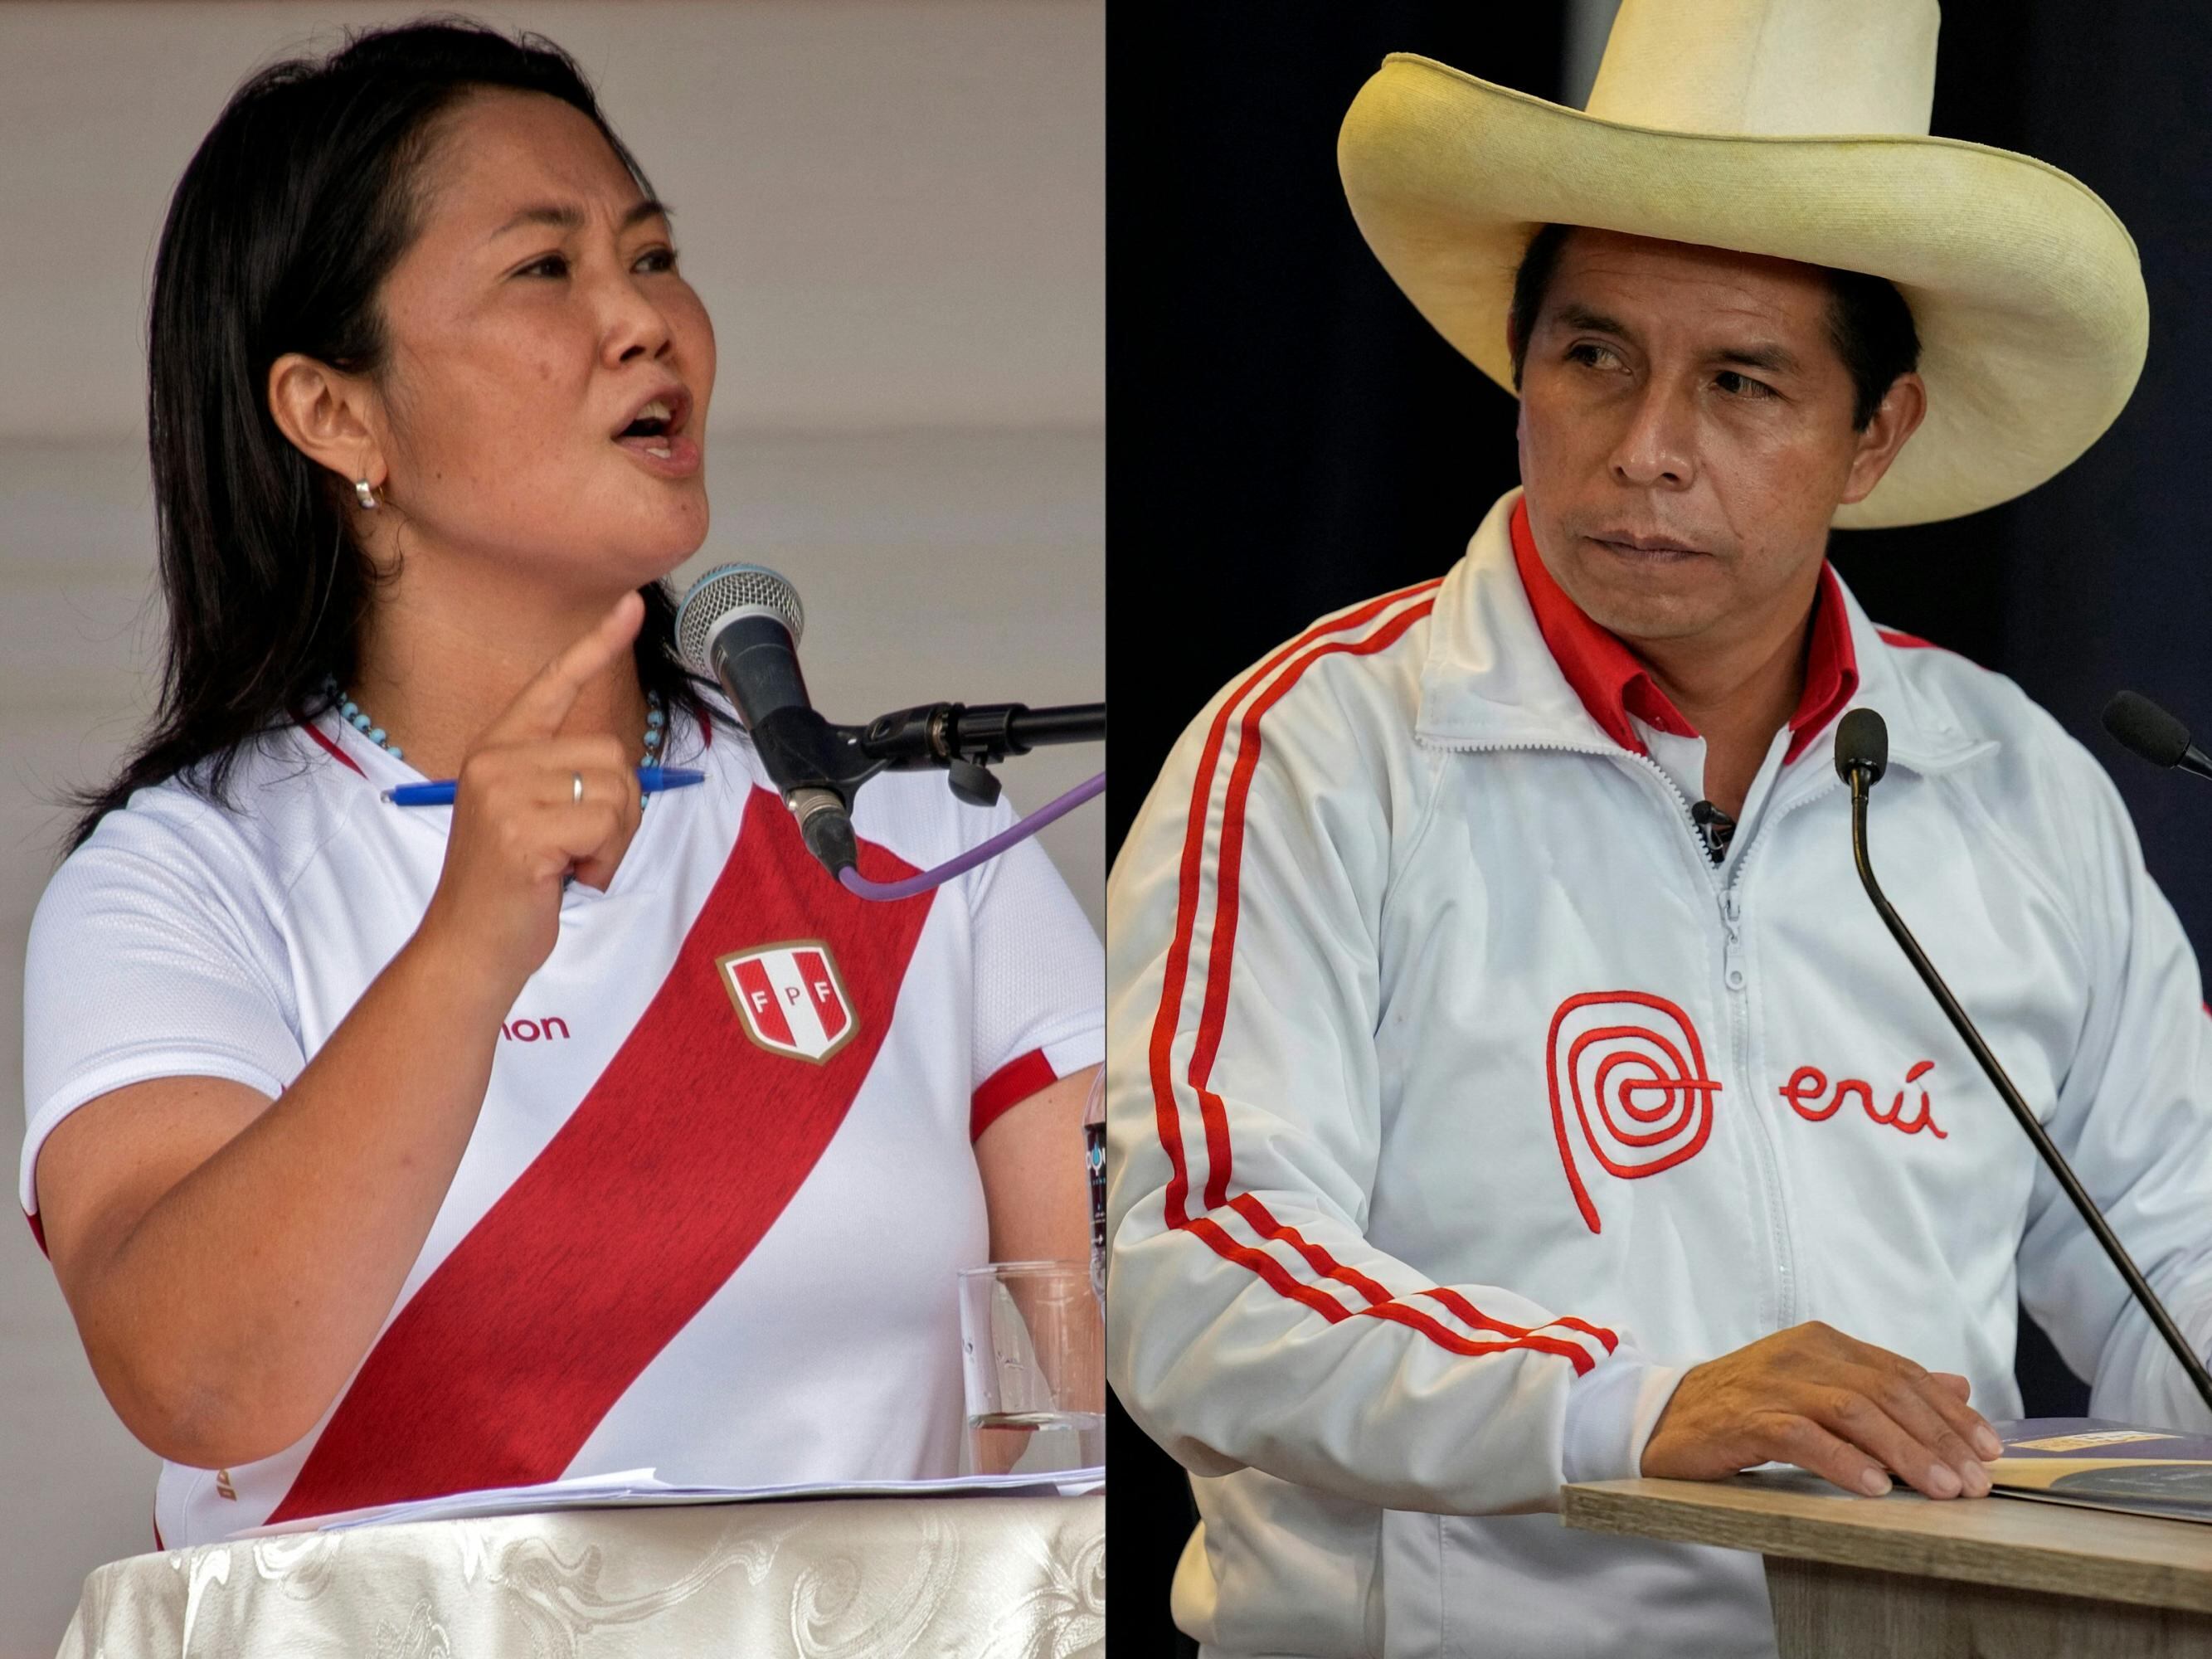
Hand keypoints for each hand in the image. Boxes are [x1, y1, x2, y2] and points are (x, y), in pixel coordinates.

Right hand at [415, 593, 646, 995]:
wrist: (469, 946)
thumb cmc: (511, 887)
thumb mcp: (534, 818)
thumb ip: (564, 782)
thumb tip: (621, 770)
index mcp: (499, 749)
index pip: (553, 684)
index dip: (595, 644)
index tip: (630, 605)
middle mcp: (496, 760)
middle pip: (613, 755)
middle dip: (620, 811)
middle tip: (580, 848)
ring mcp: (505, 793)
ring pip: (618, 791)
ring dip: (614, 840)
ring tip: (570, 864)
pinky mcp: (523, 830)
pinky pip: (608, 827)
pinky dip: (604, 862)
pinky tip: (568, 879)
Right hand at [1640, 1320, 2003, 1498]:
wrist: (1665, 1417)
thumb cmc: (1747, 1407)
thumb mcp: (1819, 1388)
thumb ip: (1882, 1386)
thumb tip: (1955, 1387)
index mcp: (1823, 1342)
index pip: (1901, 1373)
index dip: (1949, 1413)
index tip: (1989, 1451)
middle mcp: (1801, 1354)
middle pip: (1885, 1392)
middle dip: (1937, 1439)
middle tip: (1973, 1483)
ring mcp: (1772, 1384)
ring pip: (1853, 1411)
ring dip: (1904, 1452)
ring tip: (1939, 1489)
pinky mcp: (1744, 1418)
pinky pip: (1802, 1436)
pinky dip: (1842, 1460)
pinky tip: (1873, 1486)